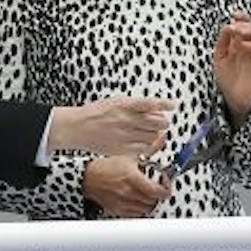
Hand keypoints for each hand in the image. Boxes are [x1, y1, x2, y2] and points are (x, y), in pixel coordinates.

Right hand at [50, 95, 173, 157]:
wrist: (77, 127)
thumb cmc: (96, 114)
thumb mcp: (116, 101)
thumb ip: (136, 105)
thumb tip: (156, 108)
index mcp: (125, 105)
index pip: (152, 103)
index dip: (165, 104)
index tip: (173, 104)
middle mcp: (127, 120)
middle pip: (157, 122)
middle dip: (163, 121)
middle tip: (161, 121)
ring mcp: (125, 135)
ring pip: (153, 136)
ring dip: (156, 133)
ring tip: (149, 131)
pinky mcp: (123, 149)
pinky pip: (144, 149)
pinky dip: (148, 145)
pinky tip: (143, 141)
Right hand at [81, 156, 168, 217]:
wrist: (88, 178)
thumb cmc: (106, 167)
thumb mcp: (129, 155)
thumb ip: (150, 148)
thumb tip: (161, 139)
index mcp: (132, 178)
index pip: (157, 191)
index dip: (166, 188)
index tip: (165, 183)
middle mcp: (128, 192)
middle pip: (154, 200)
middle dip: (158, 193)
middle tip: (157, 185)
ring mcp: (123, 203)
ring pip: (146, 208)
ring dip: (150, 201)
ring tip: (147, 192)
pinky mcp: (119, 210)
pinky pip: (136, 213)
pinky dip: (140, 207)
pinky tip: (138, 198)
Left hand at [214, 8, 250, 119]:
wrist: (233, 98)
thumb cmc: (227, 78)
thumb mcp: (219, 57)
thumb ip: (223, 42)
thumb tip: (228, 26)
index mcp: (239, 42)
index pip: (244, 25)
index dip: (242, 17)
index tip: (234, 14)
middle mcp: (250, 46)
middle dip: (245, 24)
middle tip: (235, 27)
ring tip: (240, 33)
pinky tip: (242, 46)